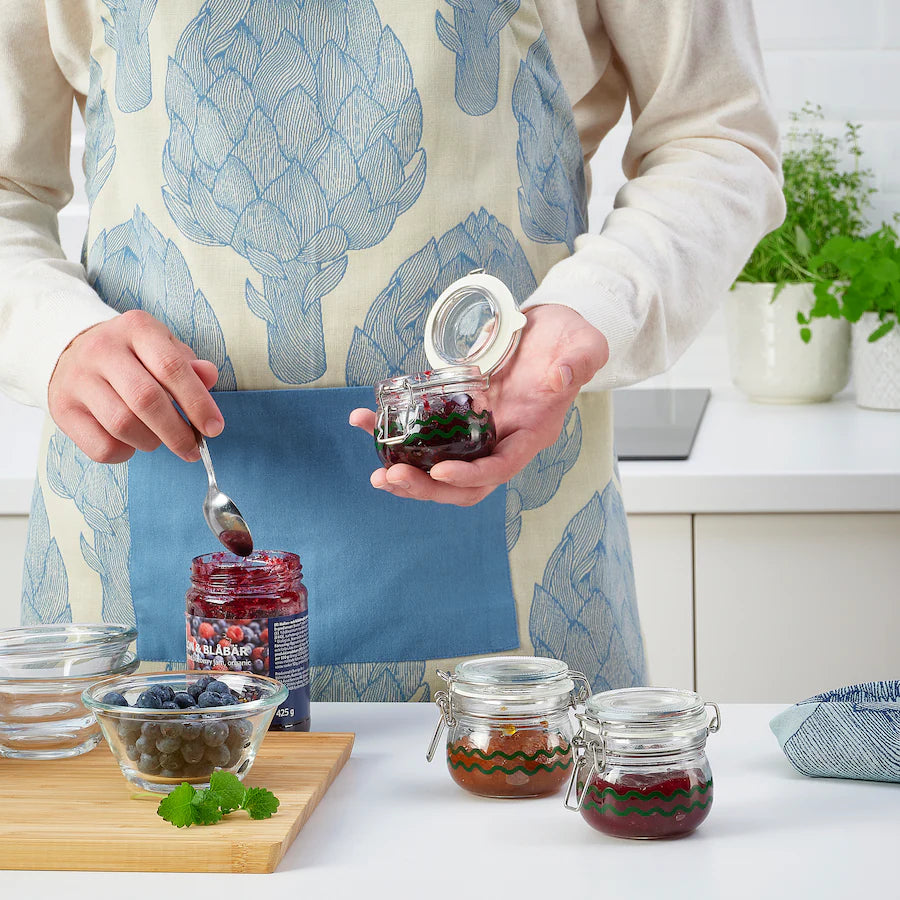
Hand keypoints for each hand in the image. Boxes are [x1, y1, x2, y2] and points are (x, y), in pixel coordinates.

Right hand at [48, 310, 223, 463]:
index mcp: (136, 328)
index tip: (214, 428)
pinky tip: (132, 443)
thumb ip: (189, 365)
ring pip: (122, 424)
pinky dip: (124, 453)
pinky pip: (100, 446)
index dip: (198, 403)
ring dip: (151, 442)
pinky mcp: (62, 408)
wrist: (72, 351)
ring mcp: (78, 379)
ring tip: (159, 440)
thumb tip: (209, 376)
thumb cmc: (133, 356)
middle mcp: (103, 349)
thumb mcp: (164, 348)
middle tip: (193, 449)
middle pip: (146, 399)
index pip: (172, 368)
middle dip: (177, 432)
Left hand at [349, 304, 608, 505]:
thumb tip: (560, 379)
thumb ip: (578, 362)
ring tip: (375, 469)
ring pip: (439, 467)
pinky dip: (393, 433)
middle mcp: (502, 439)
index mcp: (532, 432)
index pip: (500, 468)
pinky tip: (365, 421)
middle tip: (390, 476)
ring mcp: (478, 430)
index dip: (469, 476)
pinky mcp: (457, 413)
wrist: (551, 329)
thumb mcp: (585, 344)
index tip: (439, 472)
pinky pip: (424, 434)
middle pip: (464, 483)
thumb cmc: (571, 338)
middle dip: (426, 487)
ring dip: (406, 473)